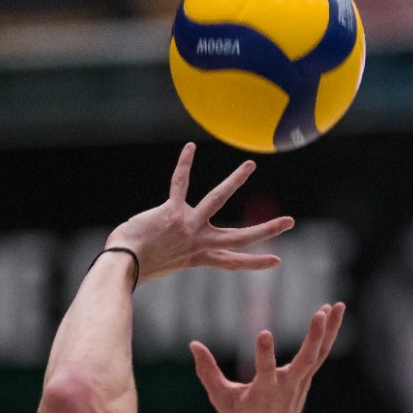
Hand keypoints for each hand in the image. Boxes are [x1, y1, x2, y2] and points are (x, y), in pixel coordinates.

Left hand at [106, 143, 295, 282]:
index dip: (256, 262)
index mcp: (200, 256)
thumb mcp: (165, 262)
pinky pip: (180, 183)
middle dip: (267, 230)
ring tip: (251, 165)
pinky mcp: (172, 211)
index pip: (234, 261)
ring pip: (217, 199)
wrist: (123, 264)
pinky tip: (190, 148)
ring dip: (235, 180)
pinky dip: (185, 164)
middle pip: (240, 237)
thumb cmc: (137, 264)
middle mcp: (200, 241)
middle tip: (290, 221)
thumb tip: (172, 248)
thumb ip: (175, 252)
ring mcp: (188, 225)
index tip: (277, 260)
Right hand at [190, 302, 345, 412]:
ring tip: (334, 306)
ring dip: (329, 330)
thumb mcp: (221, 399)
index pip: (265, 371)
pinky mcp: (306, 377)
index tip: (264, 334)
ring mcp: (300, 382)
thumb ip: (207, 372)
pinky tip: (333, 312)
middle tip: (319, 315)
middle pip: (305, 361)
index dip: (265, 354)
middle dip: (313, 338)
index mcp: (264, 393)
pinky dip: (329, 334)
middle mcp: (286, 387)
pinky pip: (320, 354)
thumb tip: (193, 344)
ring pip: (318, 354)